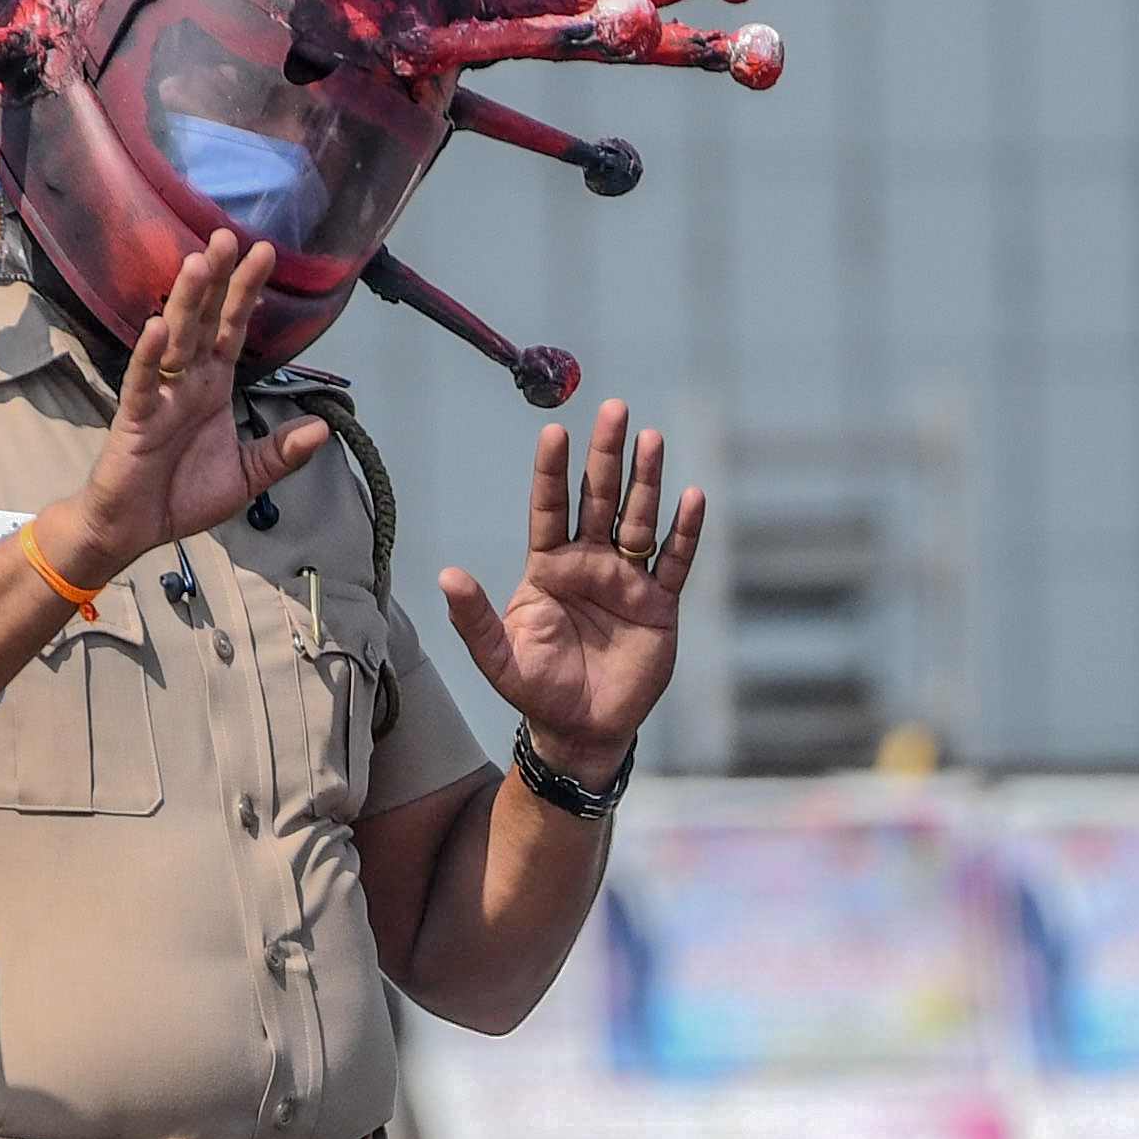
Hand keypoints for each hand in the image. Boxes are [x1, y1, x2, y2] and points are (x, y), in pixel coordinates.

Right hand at [51, 232, 340, 582]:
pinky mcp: (135, 416)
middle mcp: (187, 379)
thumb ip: (281, 452)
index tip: (264, 256)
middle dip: (217, 280)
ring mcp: (160, 393)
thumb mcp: (247, 475)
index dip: (247, 295)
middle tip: (229, 236)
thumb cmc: (183, 495)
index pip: (234, 330)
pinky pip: (142, 381)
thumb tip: (322, 427)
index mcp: (213, 385)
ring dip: (186, 301)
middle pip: (205, 320)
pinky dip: (149, 355)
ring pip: (174, 338)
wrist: (135, 528)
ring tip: (199, 263)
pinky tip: (158, 327)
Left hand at [435, 401, 707, 783]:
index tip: (555, 432)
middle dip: (606, 455)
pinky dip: (685, 531)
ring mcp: (627, 581)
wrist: (583, 729)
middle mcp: (589, 564)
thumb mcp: (498, 657)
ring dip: (647, 480)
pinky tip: (692, 497)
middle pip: (599, 499)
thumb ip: (474, 618)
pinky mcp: (659, 605)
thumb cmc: (536, 690)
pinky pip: (675, 561)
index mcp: (548, 567)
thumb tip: (446, 575)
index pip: (550, 508)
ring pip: (639, 520)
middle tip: (615, 409)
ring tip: (652, 438)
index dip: (553, 471)